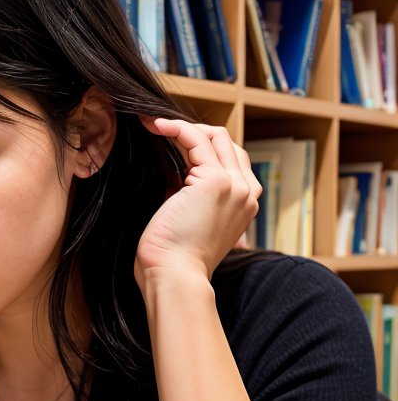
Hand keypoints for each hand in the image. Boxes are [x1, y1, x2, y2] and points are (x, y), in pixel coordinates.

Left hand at [134, 117, 261, 287]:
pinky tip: (156, 127)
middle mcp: (246, 192)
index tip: (167, 139)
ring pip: (214, 136)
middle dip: (191, 130)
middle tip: (158, 128)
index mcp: (243, 203)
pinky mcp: (216, 181)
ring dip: (181, 126)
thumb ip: (188, 191)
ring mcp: (235, 185)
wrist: (174, 276)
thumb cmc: (172, 255)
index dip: (197, 145)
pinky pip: (196, 140)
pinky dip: (175, 128)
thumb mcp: (186, 216)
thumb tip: (170, 164)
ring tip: (153, 125)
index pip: (227, 159)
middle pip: (225, 143)